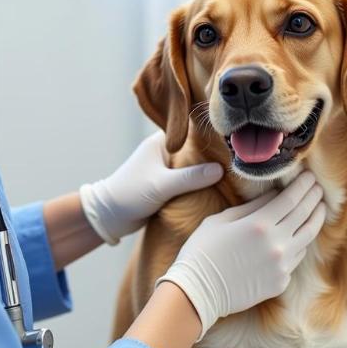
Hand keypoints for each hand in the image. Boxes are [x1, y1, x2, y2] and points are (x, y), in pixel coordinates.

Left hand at [78, 131, 223, 244]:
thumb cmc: (130, 194)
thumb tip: (221, 169)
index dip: (211, 134)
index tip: (232, 139)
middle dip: (213, 154)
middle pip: (195, 149)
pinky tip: (217, 187)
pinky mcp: (166, 183)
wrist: (109, 216)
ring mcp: (165, 167)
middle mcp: (164, 151)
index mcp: (160, 142)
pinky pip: (188, 180)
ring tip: (233, 173)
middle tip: (238, 159)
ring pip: (193, 166)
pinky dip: (199, 183)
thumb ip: (191, 177)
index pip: (191, 131)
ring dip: (206, 171)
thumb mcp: (162, 185)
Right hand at [156, 169, 325, 339]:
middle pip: (304, 215)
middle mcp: (276, 245)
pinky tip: (300, 235)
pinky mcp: (281, 282)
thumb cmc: (203, 250)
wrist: (198, 291)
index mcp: (259, 225)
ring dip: (315, 219)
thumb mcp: (222, 220)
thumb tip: (274, 195)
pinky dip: (300, 242)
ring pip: (308, 237)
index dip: (303, 186)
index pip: (291, 199)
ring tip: (319, 208)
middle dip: (313, 198)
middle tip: (318, 187)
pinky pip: (297, 258)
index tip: (310, 176)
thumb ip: (251, 206)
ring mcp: (281, 266)